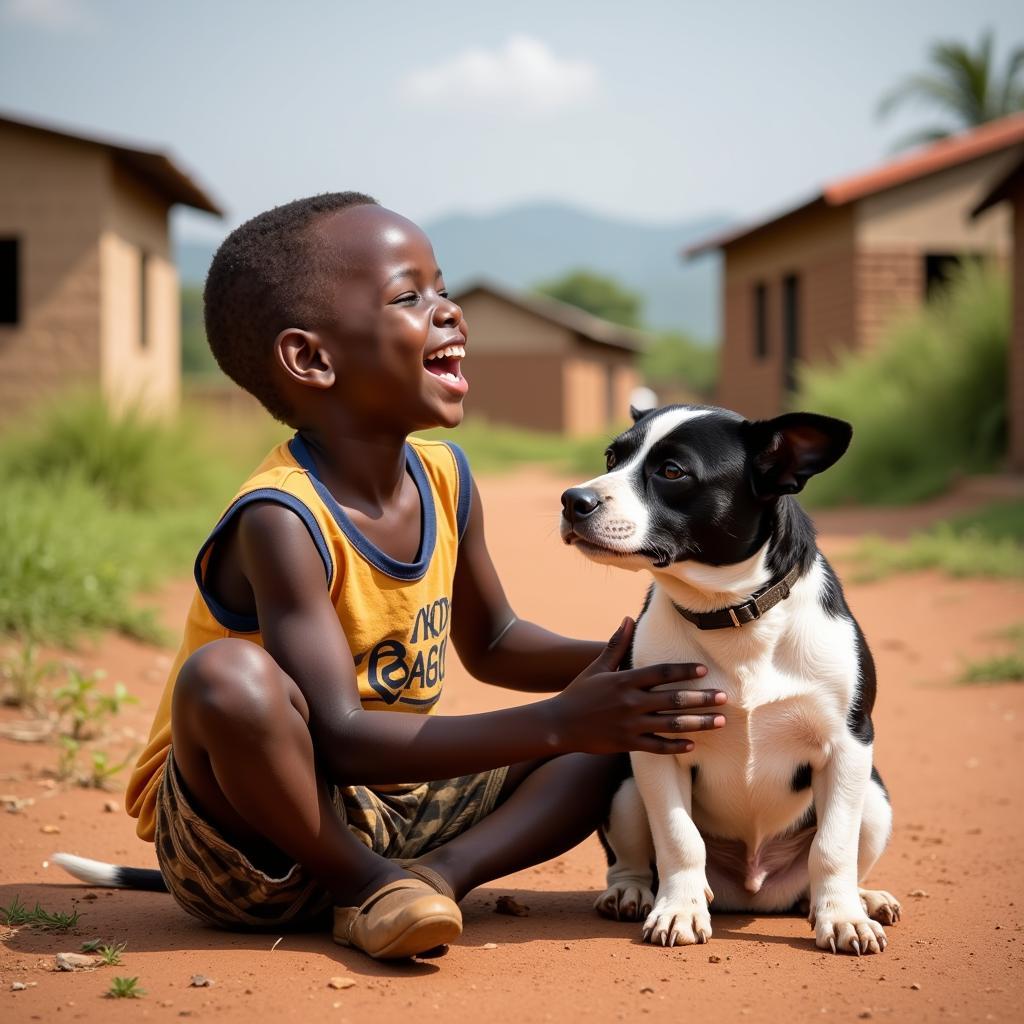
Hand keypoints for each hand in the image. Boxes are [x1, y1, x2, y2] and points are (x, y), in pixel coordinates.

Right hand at [550, 617, 724, 754]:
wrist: (558, 724)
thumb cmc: (579, 692)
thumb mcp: (597, 667)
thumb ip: (616, 644)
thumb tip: (629, 617)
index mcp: (625, 680)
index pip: (661, 673)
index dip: (684, 671)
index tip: (704, 671)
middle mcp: (631, 702)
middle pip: (673, 699)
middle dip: (701, 698)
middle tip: (724, 697)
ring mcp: (630, 724)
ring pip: (671, 724)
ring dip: (698, 722)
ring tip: (720, 722)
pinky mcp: (627, 743)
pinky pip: (657, 747)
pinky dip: (676, 747)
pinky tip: (692, 745)